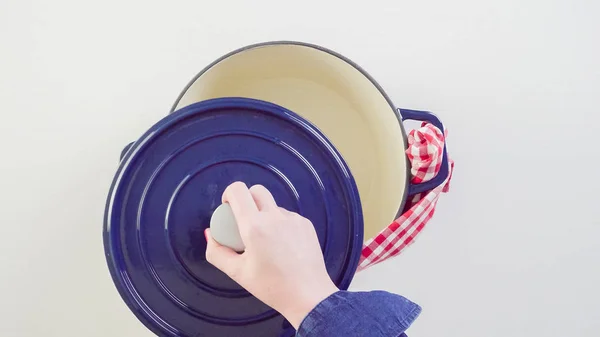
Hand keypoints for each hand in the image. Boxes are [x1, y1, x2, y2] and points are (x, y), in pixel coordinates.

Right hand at [205, 182, 337, 328]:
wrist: (308, 296)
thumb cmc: (272, 287)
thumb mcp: (237, 272)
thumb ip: (217, 252)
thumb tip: (211, 235)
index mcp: (254, 226)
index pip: (238, 190)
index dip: (229, 194)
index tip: (227, 208)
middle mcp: (275, 217)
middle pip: (256, 190)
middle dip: (246, 199)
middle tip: (243, 220)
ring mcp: (293, 219)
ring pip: (273, 206)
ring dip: (264, 215)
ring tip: (265, 241)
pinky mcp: (306, 224)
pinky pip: (287, 217)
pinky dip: (280, 225)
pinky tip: (282, 246)